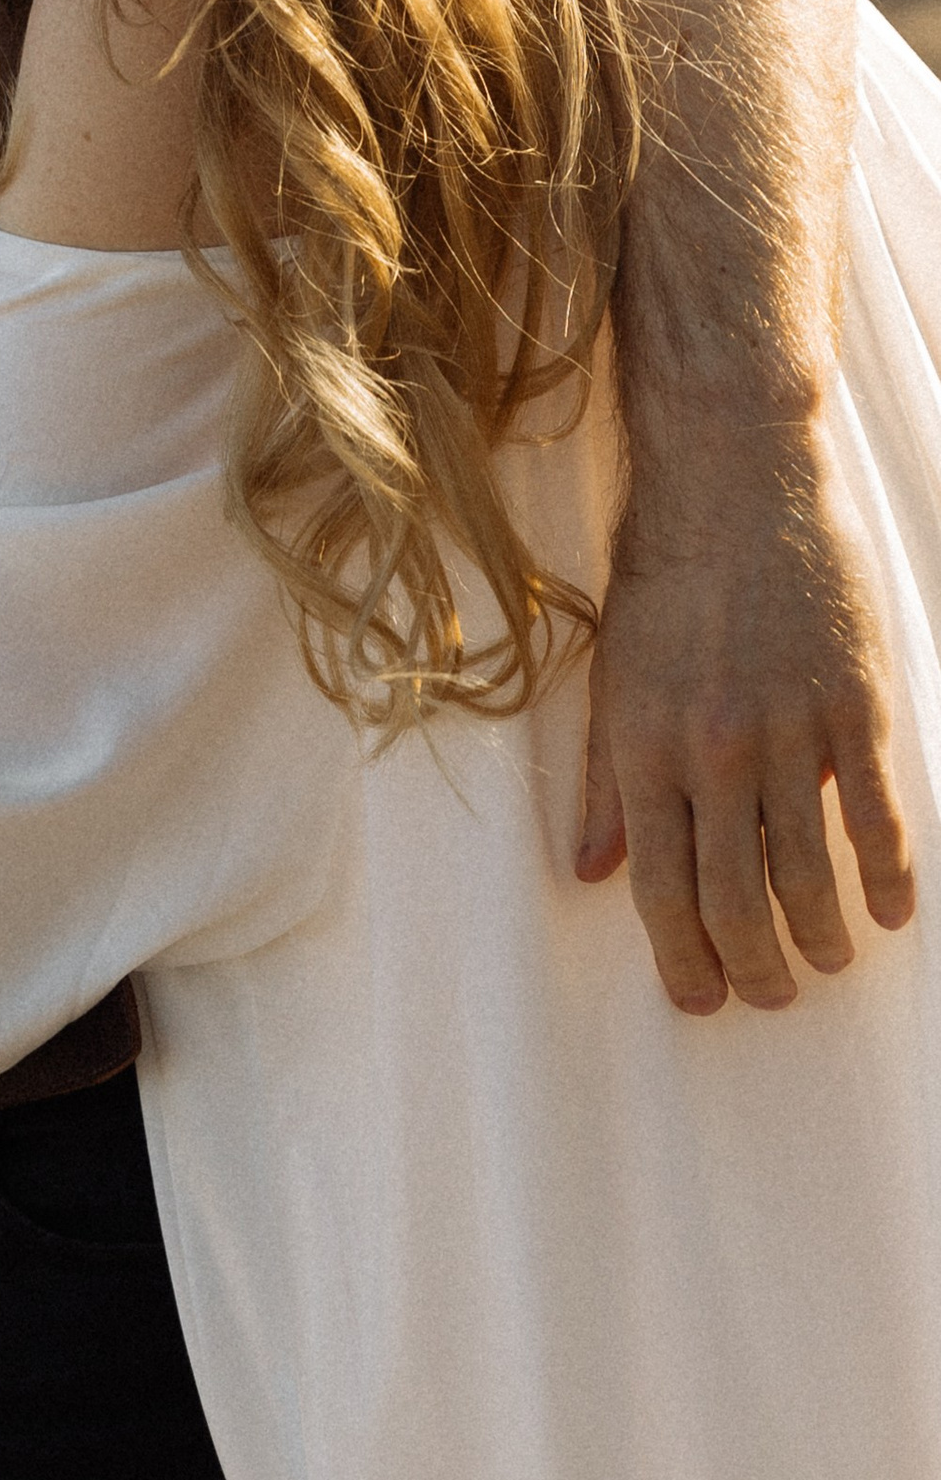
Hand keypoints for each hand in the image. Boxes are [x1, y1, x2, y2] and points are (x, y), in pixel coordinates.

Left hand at [579, 415, 915, 1011]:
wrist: (735, 482)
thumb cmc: (664, 579)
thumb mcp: (612, 678)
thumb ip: (606, 781)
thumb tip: (594, 871)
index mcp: (643, 748)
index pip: (660, 887)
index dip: (681, 958)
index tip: (699, 997)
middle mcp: (712, 750)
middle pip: (734, 896)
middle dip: (752, 965)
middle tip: (769, 995)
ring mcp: (788, 729)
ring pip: (808, 869)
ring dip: (819, 934)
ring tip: (825, 960)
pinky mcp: (854, 705)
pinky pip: (873, 813)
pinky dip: (884, 875)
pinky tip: (887, 911)